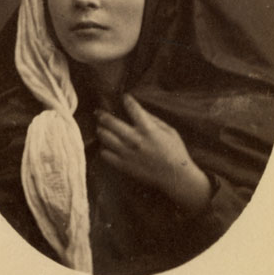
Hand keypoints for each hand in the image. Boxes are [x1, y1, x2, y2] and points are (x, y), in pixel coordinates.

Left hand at [96, 94, 211, 214]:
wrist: (175, 177)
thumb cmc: (175, 152)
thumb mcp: (169, 131)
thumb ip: (153, 119)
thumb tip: (139, 110)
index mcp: (147, 129)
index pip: (132, 108)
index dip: (126, 100)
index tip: (124, 97)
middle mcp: (134, 140)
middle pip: (111, 123)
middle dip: (102, 114)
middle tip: (98, 112)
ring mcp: (127, 153)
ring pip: (105, 137)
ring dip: (101, 130)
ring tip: (100, 128)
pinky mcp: (123, 165)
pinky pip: (106, 155)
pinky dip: (104, 148)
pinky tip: (106, 146)